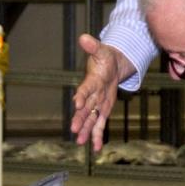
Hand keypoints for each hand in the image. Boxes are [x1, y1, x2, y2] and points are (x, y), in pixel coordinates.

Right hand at [70, 34, 133, 151]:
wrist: (111, 65)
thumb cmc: (105, 57)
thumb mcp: (101, 50)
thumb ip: (93, 46)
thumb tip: (84, 37)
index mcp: (91, 81)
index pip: (85, 89)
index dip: (81, 96)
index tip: (77, 104)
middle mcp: (92, 95)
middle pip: (85, 109)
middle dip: (80, 119)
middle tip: (73, 130)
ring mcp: (97, 104)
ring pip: (91, 119)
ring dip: (86, 131)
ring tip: (80, 143)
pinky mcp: (103, 110)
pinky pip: (100, 124)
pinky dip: (97, 135)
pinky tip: (95, 148)